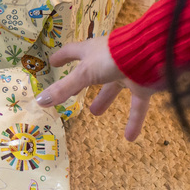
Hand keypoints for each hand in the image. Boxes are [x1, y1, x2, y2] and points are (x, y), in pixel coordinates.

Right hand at [37, 37, 161, 141]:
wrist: (151, 54)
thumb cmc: (111, 57)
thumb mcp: (84, 73)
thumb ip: (64, 88)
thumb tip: (39, 101)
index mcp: (91, 51)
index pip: (72, 52)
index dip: (61, 57)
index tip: (53, 61)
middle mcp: (107, 60)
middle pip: (92, 73)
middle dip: (83, 84)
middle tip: (74, 96)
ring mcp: (126, 71)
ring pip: (113, 88)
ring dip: (105, 100)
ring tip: (95, 113)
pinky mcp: (142, 84)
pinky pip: (136, 105)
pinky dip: (134, 121)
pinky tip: (129, 137)